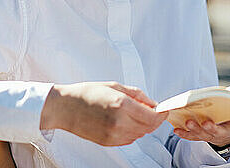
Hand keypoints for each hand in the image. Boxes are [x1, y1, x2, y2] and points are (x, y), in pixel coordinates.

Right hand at [40, 81, 167, 145]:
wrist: (65, 108)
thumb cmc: (86, 93)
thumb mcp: (114, 86)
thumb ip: (136, 94)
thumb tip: (152, 103)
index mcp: (121, 105)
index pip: (152, 116)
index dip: (162, 114)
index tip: (164, 110)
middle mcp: (119, 122)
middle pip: (148, 127)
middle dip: (154, 120)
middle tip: (153, 111)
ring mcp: (113, 135)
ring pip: (140, 134)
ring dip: (143, 126)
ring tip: (136, 114)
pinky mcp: (108, 142)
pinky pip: (129, 139)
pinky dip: (133, 132)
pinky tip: (125, 122)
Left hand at [173, 77, 229, 146]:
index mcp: (227, 130)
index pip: (220, 131)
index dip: (212, 127)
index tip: (206, 122)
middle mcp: (216, 135)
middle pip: (206, 133)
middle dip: (197, 128)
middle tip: (189, 122)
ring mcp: (208, 136)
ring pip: (198, 134)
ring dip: (189, 129)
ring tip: (182, 123)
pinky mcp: (200, 135)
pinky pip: (191, 136)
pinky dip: (184, 133)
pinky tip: (176, 129)